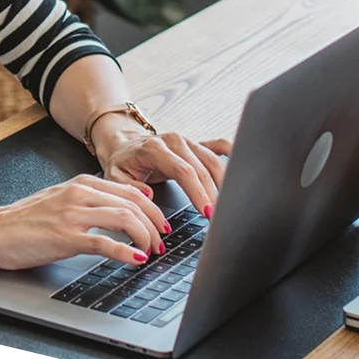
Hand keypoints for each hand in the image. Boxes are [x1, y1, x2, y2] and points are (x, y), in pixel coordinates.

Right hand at [0, 174, 170, 270]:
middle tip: (162, 242)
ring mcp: (72, 215)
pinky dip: (126, 252)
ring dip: (145, 238)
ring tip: (152, 252)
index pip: (131, 191)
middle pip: (134, 204)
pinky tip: (135, 260)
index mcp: (81, 183)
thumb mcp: (62, 198)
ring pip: (125, 219)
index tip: (162, 226)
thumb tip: (129, 204)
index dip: (154, 210)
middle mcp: (79, 194)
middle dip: (155, 225)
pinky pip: (105, 243)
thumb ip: (93, 198)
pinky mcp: (65, 237)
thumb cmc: (25, 219)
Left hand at [91, 114, 232, 218]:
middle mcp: (175, 141)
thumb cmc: (122, 163)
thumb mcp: (115, 177)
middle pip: (202, 169)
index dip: (198, 192)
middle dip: (213, 195)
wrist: (123, 144)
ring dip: (225, 184)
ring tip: (229, 207)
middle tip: (220, 218)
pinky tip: (242, 169)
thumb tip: (148, 195)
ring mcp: (188, 141)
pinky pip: (220, 146)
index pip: (184, 171)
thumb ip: (129, 187)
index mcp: (155, 149)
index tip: (206, 212)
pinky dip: (233, 156)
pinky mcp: (197, 143)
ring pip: (214, 161)